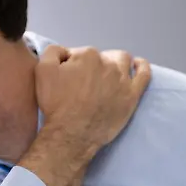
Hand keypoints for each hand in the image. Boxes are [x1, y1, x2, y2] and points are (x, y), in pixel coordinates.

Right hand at [34, 44, 151, 151]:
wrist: (71, 133)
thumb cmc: (56, 104)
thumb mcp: (42, 71)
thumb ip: (54, 52)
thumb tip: (66, 52)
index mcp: (87, 55)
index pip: (81, 54)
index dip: (74, 65)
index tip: (69, 79)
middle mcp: (108, 63)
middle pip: (102, 57)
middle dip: (93, 65)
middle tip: (85, 83)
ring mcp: (123, 79)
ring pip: (123, 61)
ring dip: (115, 64)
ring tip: (107, 75)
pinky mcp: (132, 95)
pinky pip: (144, 74)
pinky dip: (141, 66)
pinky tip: (137, 65)